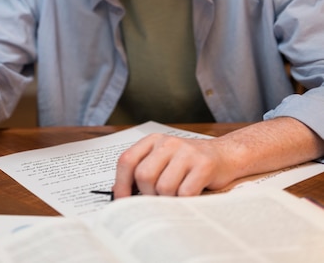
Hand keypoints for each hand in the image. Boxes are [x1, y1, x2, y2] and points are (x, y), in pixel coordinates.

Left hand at [113, 133, 233, 197]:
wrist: (225, 154)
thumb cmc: (189, 163)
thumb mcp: (163, 160)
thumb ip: (143, 171)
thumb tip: (118, 193)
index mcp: (153, 141)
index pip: (127, 160)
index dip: (121, 184)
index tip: (121, 202)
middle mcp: (168, 143)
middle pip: (144, 176)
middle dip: (148, 195)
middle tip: (158, 200)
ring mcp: (187, 152)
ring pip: (164, 187)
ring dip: (168, 200)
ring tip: (176, 196)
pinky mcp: (204, 165)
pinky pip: (185, 193)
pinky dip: (184, 202)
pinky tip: (189, 197)